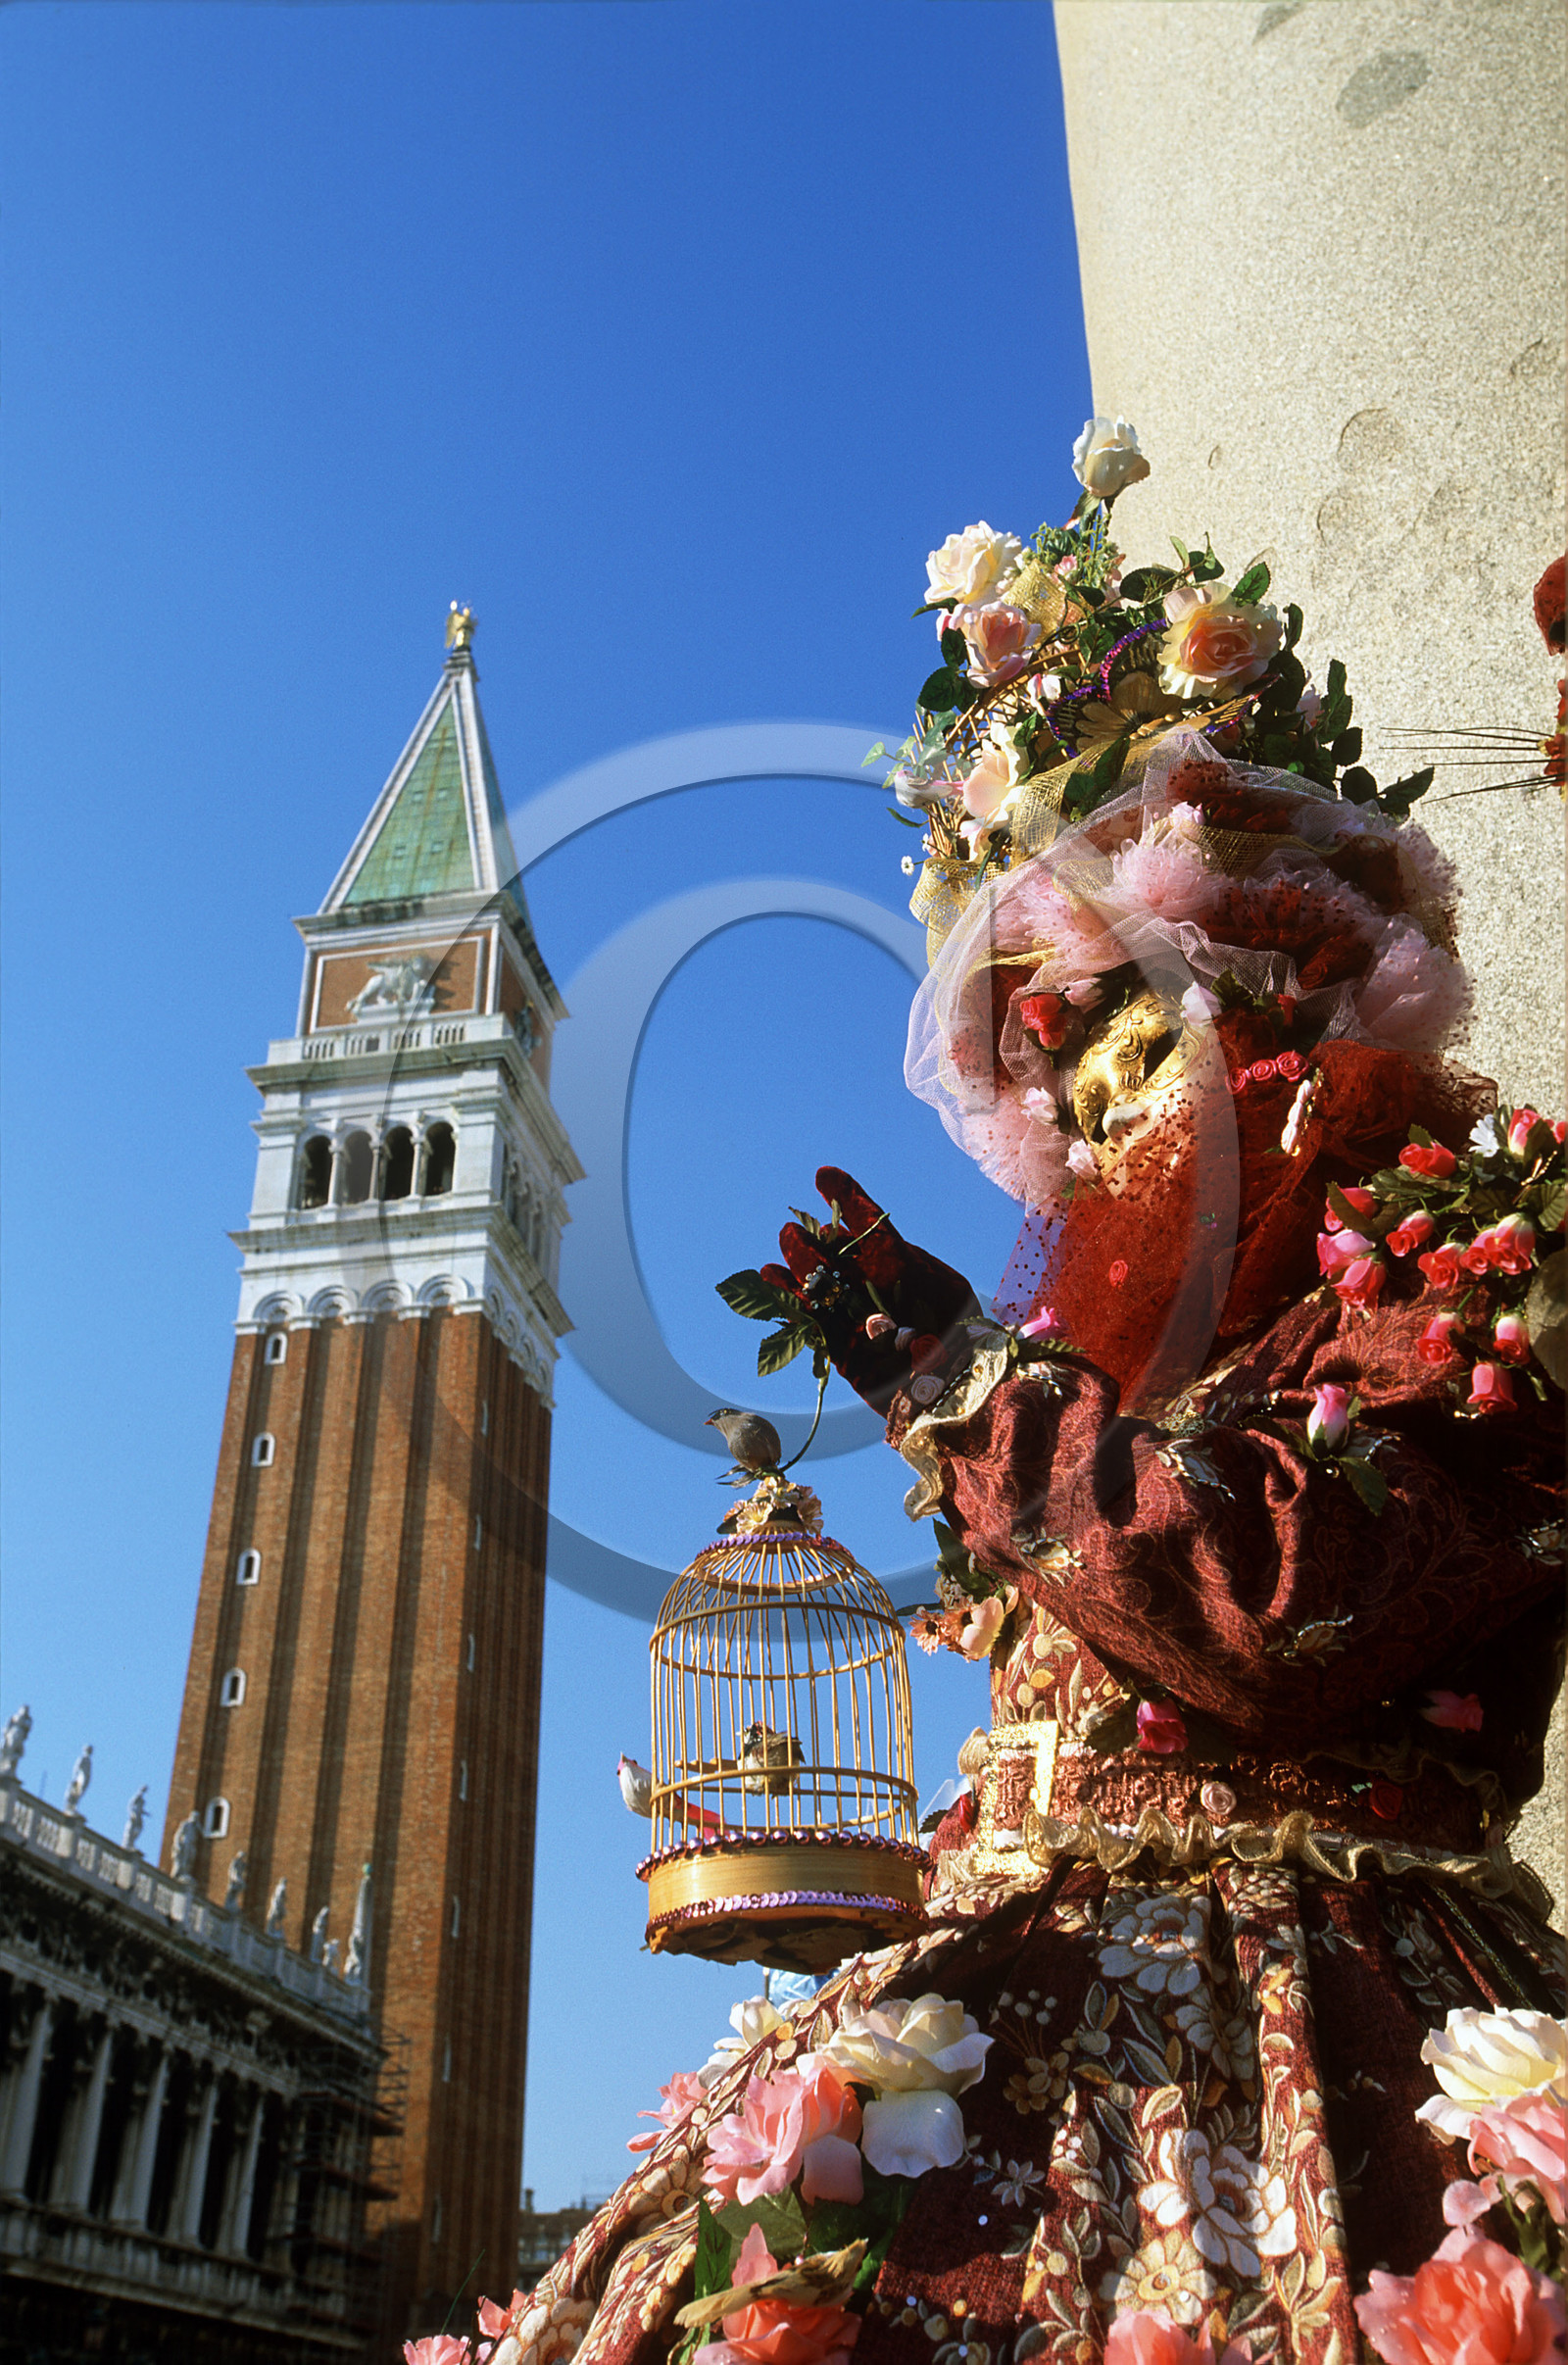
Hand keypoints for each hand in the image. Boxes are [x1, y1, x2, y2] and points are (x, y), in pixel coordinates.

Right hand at [763, 1168, 979, 1412]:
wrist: (957, 1393)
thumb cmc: (961, 1337)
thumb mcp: (945, 1291)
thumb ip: (910, 1266)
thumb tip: (880, 1250)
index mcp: (901, 1263)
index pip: (870, 1224)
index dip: (848, 1198)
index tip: (824, 1176)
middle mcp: (872, 1284)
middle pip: (836, 1254)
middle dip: (817, 1238)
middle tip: (799, 1228)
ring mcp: (854, 1313)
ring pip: (819, 1282)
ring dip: (799, 1262)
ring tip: (786, 1244)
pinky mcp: (840, 1345)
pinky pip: (809, 1316)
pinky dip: (787, 1296)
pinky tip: (769, 1276)